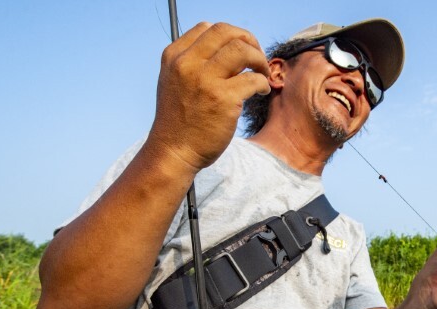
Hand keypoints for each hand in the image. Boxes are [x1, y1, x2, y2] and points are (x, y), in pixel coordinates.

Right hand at [146, 22, 270, 172]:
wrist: (174, 152)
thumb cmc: (179, 121)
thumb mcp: (175, 82)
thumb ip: (194, 63)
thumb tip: (228, 49)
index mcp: (174, 56)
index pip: (207, 27)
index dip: (230, 35)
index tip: (241, 49)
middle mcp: (187, 64)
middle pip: (226, 32)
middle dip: (249, 41)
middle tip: (257, 58)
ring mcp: (205, 80)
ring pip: (243, 50)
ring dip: (259, 60)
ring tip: (262, 73)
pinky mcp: (223, 99)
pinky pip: (254, 79)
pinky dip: (263, 83)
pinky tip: (261, 91)